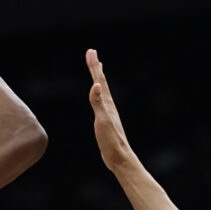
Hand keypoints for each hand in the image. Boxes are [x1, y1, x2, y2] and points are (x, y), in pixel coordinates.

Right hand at [85, 48, 137, 170]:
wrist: (119, 158)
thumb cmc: (111, 141)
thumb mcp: (102, 121)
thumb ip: (98, 103)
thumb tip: (96, 85)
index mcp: (107, 104)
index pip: (99, 80)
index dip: (94, 66)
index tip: (91, 51)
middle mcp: (109, 105)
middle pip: (101, 82)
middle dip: (95, 67)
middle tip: (92, 53)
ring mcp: (108, 113)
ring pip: (102, 91)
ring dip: (98, 79)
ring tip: (97, 70)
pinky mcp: (106, 121)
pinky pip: (101, 102)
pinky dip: (98, 94)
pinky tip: (99, 96)